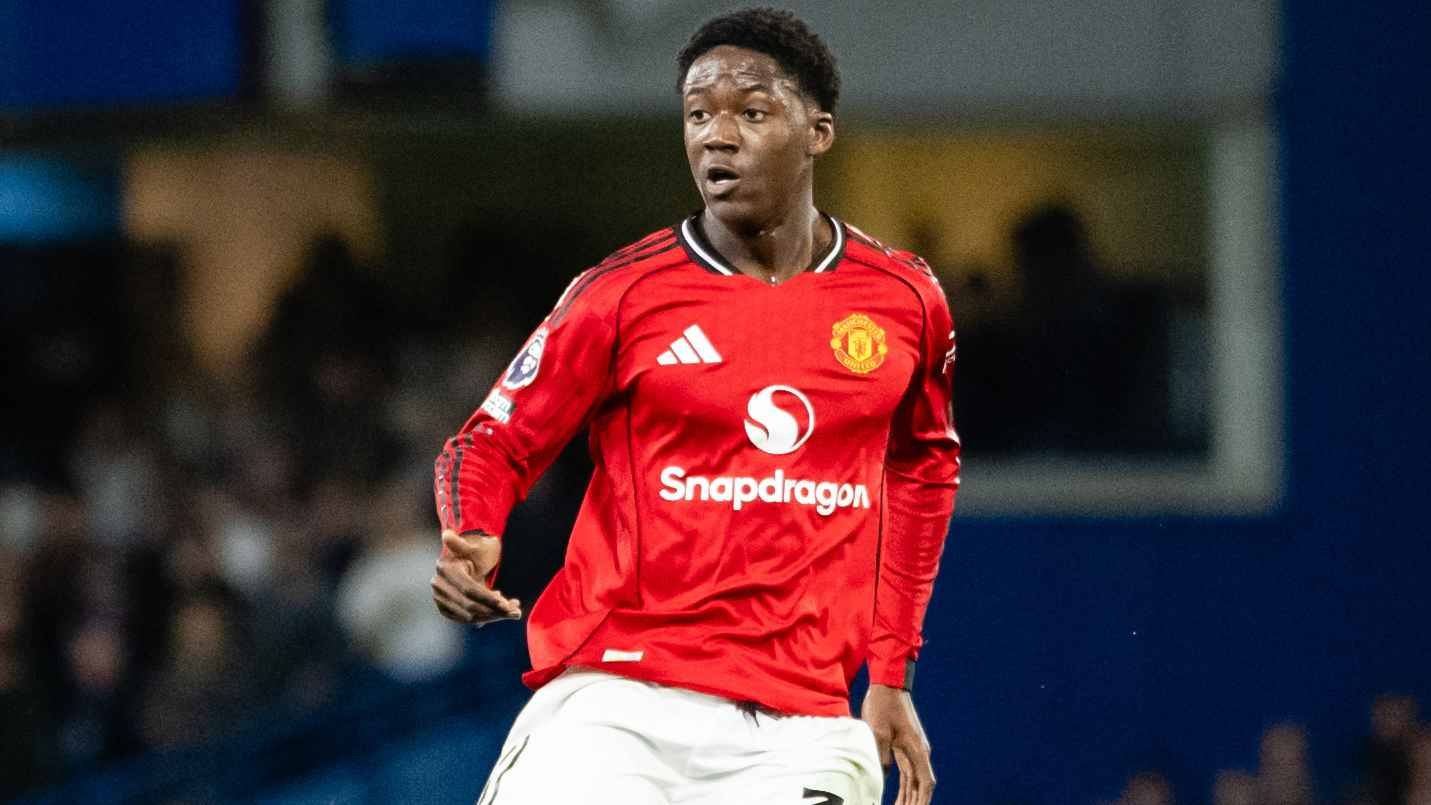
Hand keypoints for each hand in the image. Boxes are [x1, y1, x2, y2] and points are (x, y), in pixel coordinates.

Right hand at [430, 530, 521, 624]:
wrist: (470, 555)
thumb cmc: (477, 548)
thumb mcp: (474, 545)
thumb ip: (461, 543)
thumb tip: (447, 536)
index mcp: (446, 569)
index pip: (469, 590)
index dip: (488, 598)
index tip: (507, 604)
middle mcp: (440, 585)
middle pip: (469, 606)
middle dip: (494, 611)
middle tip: (516, 612)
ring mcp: (441, 598)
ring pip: (469, 616)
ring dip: (493, 616)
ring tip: (514, 610)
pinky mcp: (447, 608)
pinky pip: (468, 618)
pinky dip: (485, 617)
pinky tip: (501, 609)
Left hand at [861, 683, 934, 804]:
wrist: (887, 684)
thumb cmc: (883, 705)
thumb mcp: (878, 731)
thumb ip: (882, 756)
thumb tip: (882, 778)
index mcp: (916, 749)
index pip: (925, 782)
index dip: (923, 800)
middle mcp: (918, 752)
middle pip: (920, 786)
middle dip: (914, 803)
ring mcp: (911, 750)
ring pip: (913, 781)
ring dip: (908, 798)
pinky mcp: (903, 746)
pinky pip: (906, 773)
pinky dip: (903, 787)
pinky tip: (896, 797)